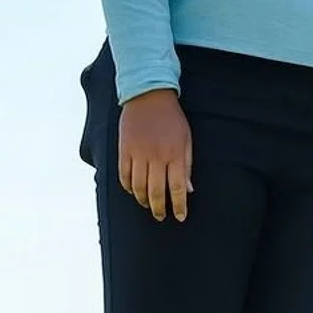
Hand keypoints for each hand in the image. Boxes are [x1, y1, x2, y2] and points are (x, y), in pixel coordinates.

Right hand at [118, 88, 193, 221]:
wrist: (148, 96)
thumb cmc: (172, 119)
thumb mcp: (186, 139)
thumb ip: (187, 165)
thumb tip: (188, 189)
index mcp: (174, 154)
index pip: (177, 187)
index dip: (179, 205)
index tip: (181, 216)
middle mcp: (156, 156)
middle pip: (156, 191)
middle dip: (160, 208)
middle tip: (162, 217)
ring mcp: (138, 153)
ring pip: (138, 187)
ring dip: (143, 200)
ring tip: (148, 205)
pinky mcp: (124, 149)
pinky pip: (124, 175)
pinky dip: (128, 187)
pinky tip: (133, 192)